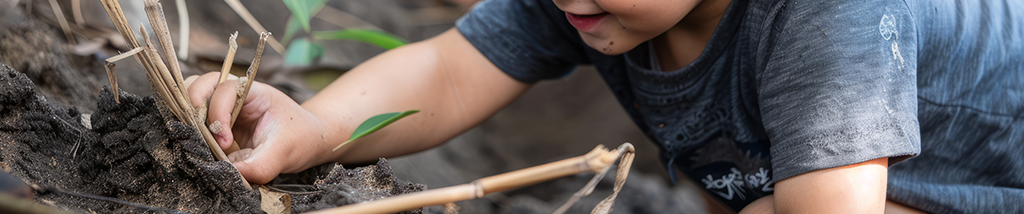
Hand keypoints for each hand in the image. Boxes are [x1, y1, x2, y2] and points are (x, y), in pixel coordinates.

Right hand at [185, 73, 333, 183]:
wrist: (308, 142)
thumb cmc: (300, 138)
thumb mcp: (284, 153)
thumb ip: (259, 165)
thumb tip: (230, 174)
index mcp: (252, 92)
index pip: (222, 89)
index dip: (218, 113)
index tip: (225, 141)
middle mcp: (234, 96)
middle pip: (198, 86)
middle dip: (193, 110)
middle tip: (201, 137)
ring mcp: (224, 110)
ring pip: (192, 102)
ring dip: (190, 121)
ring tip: (202, 143)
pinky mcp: (218, 127)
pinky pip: (196, 124)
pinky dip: (193, 134)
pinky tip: (205, 149)